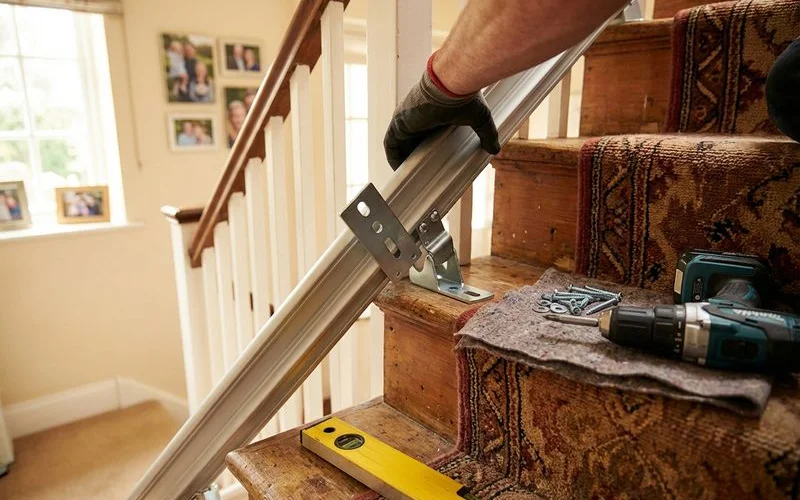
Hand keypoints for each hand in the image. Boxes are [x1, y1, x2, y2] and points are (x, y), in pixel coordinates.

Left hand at [383, 56, 499, 169]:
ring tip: (408, 177)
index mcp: (431, 111)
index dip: (425, 147)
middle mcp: (416, 114)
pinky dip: (393, 156)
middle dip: (412, 156)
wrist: (452, 83)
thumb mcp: (479, 117)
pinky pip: (390, 144)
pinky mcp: (399, 122)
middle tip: (419, 174)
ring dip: (401, 158)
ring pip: (399, 143)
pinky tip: (399, 169)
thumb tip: (496, 149)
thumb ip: (486, 133)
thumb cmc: (464, 95)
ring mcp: (405, 118)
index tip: (430, 162)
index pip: (425, 133)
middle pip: (410, 140)